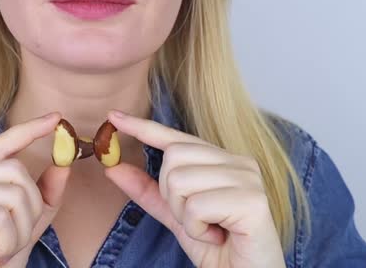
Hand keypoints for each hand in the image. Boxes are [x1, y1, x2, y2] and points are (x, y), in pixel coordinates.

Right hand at [0, 112, 70, 267]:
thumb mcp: (26, 229)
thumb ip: (43, 198)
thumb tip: (64, 163)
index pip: (0, 146)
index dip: (28, 130)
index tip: (57, 118)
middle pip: (15, 171)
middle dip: (30, 211)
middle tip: (11, 242)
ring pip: (12, 194)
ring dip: (18, 233)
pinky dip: (5, 243)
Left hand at [104, 110, 285, 267]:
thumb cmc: (218, 249)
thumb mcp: (176, 216)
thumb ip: (148, 191)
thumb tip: (114, 167)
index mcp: (223, 161)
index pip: (177, 138)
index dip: (144, 127)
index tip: (113, 117)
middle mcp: (239, 162)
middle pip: (173, 158)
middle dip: (171, 197)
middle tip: (197, 220)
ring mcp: (248, 178)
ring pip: (180, 181)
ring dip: (185, 216)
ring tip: (210, 229)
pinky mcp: (252, 200)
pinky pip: (197, 205)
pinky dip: (198, 228)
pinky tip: (218, 236)